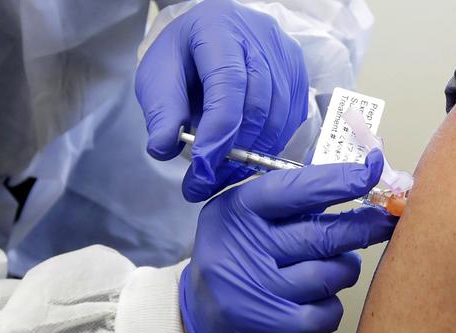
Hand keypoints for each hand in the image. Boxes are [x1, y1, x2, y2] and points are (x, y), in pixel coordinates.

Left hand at [135, 0, 308, 201]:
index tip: (202, 167)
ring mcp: (284, 55)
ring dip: (251, 155)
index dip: (218, 130)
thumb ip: (161, 111)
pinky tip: (245, 157)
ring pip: (277, 117)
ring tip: (222, 175)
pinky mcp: (298, 73)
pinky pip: (290, 120)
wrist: (208, 39)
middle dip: (233, 151)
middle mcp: (259, 36)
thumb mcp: (157, 77)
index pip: (227, 83)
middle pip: (257, 104)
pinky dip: (269, 145)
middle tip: (206, 182)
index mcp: (218, 27)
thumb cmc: (181, 57)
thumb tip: (163, 148)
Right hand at [180, 150, 395, 332]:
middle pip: (324, 235)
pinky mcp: (277, 328)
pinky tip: (313, 300)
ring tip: (329, 267)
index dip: (339, 180)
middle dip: (364, 227)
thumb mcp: (243, 218)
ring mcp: (260, 291)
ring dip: (343, 268)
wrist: (201, 321)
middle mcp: (244, 249)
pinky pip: (331, 310)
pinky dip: (331, 304)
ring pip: (334, 273)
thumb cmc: (234, 259)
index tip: (370, 170)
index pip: (296, 190)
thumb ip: (289, 201)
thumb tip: (353, 183)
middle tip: (385, 220)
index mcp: (236, 212)